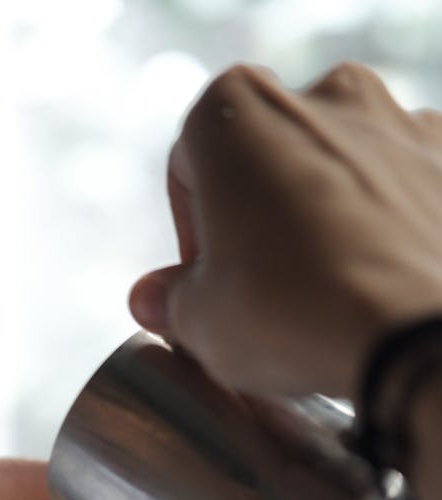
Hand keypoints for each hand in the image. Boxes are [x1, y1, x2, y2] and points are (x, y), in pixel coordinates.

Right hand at [129, 62, 441, 400]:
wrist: (417, 335)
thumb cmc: (294, 312)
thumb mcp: (202, 323)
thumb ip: (172, 301)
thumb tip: (155, 299)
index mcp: (237, 112)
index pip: (191, 166)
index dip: (191, 234)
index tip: (205, 283)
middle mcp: (323, 94)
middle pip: (270, 161)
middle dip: (260, 220)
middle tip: (260, 293)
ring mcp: (398, 122)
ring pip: (342, 171)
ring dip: (327, 220)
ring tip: (326, 295)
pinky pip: (405, 192)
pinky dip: (387, 229)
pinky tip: (378, 286)